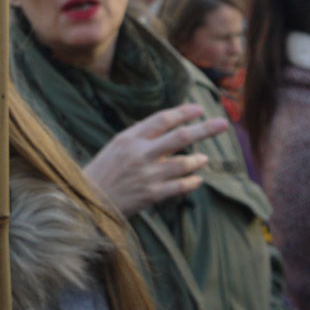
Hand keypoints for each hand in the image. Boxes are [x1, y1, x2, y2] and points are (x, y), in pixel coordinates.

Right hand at [82, 104, 230, 215]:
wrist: (86, 201)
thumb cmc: (102, 172)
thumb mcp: (116, 147)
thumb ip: (141, 139)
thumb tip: (170, 132)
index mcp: (129, 138)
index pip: (162, 119)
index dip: (183, 113)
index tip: (200, 109)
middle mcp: (140, 153)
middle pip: (180, 137)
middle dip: (205, 129)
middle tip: (224, 124)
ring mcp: (147, 174)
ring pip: (184, 163)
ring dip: (198, 160)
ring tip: (205, 159)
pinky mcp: (151, 195)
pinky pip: (180, 187)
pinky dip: (192, 181)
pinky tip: (197, 179)